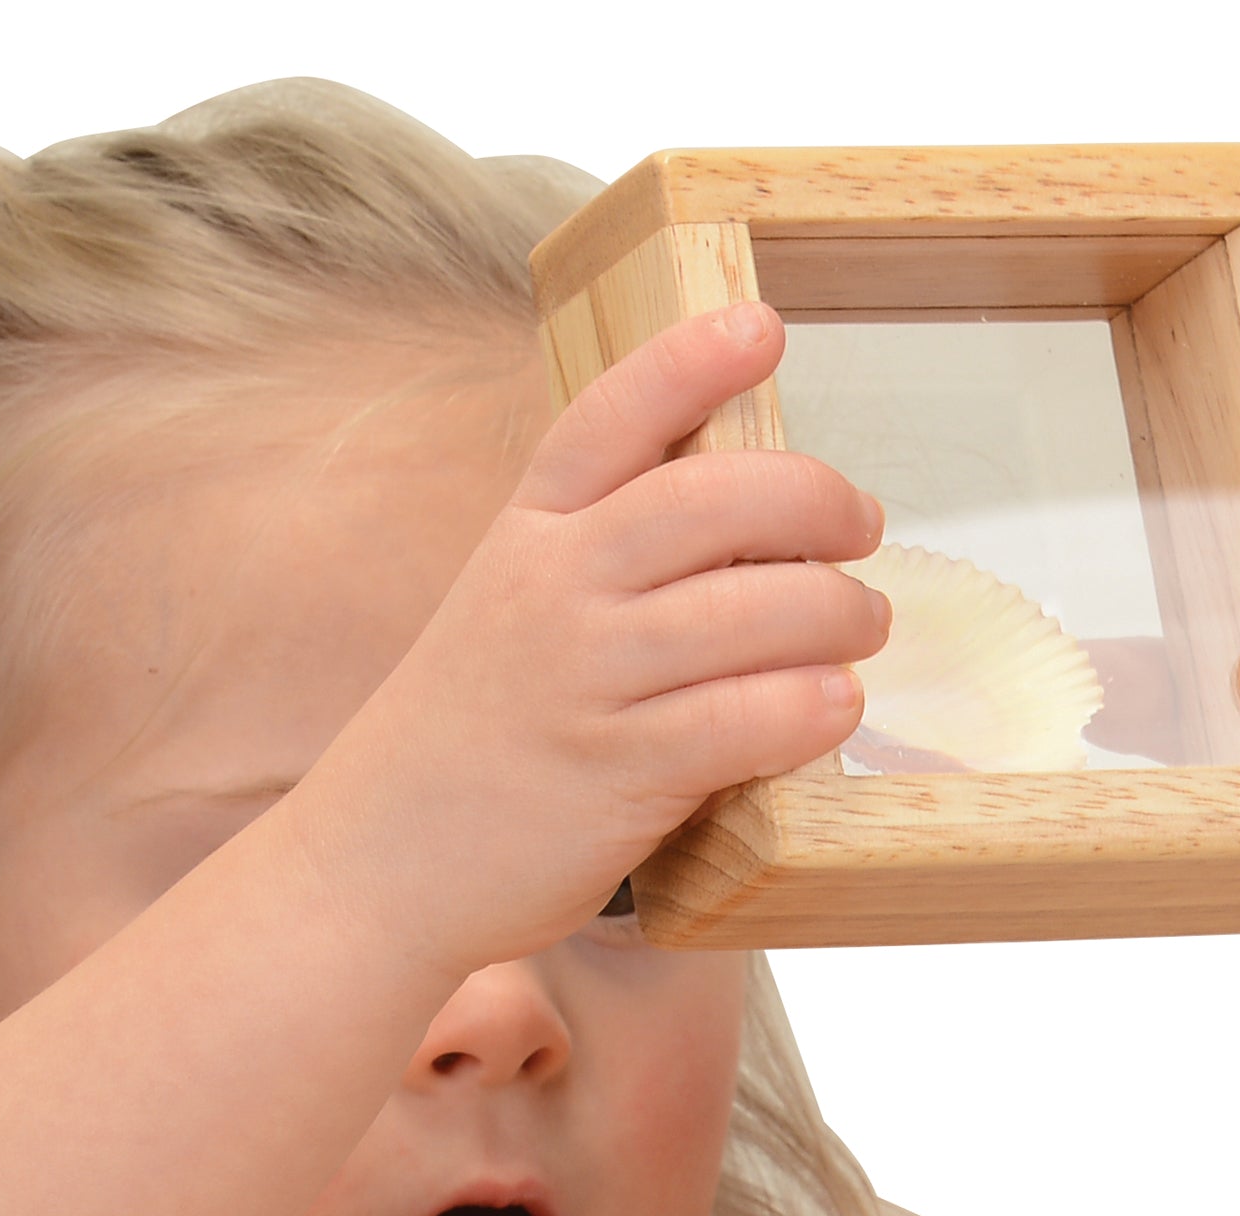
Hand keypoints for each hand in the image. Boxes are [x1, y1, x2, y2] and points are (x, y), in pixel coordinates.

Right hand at [289, 305, 886, 976]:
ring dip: (834, 612)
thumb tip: (743, 546)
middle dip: (813, 501)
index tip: (763, 328)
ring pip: (747, 612)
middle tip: (860, 527)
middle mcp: (556, 590)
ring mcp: (587, 681)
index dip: (692, 362)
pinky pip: (741, 720)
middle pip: (713, 501)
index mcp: (527, 534)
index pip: (614, 418)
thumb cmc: (464, 742)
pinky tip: (837, 705)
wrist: (377, 863)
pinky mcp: (619, 774)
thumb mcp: (506, 616)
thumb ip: (600, 568)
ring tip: (861, 627)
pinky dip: (806, 707)